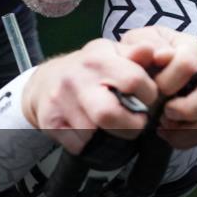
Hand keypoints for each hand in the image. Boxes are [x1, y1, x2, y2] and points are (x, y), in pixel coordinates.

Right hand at [21, 38, 159, 153]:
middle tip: (136, 122)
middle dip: (131, 125)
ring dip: (110, 135)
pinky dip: (89, 143)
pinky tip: (91, 131)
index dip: (149, 94)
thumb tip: (153, 51)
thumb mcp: (110, 53)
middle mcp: (76, 79)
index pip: (133, 81)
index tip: (146, 98)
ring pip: (94, 134)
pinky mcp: (49, 122)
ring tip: (111, 124)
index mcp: (97, 59)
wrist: (43, 81)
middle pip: (109, 114)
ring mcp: (60, 101)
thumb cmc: (86, 68)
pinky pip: (79, 145)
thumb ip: (134, 54)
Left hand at [119, 26, 196, 148]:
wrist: (140, 71)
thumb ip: (141, 49)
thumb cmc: (140, 56)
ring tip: (161, 122)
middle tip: (164, 110)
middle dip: (187, 107)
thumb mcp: (134, 45)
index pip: (189, 64)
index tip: (152, 86)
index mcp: (191, 48)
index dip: (168, 79)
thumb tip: (159, 55)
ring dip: (184, 128)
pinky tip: (162, 131)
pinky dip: (181, 138)